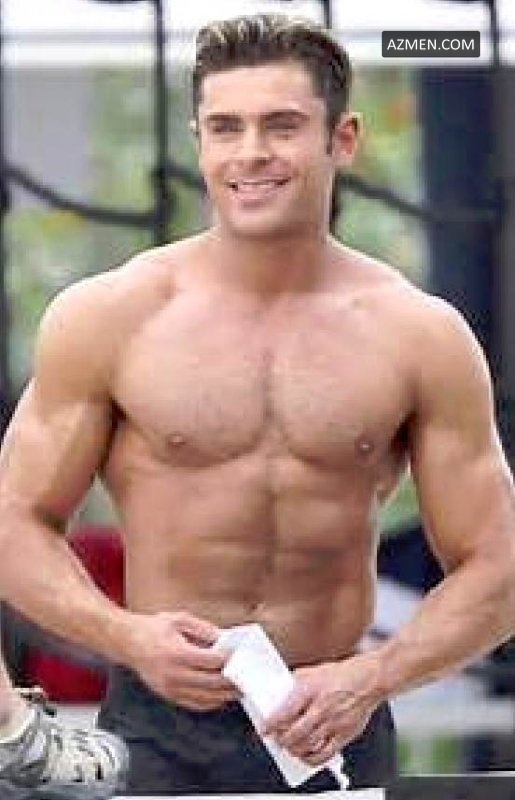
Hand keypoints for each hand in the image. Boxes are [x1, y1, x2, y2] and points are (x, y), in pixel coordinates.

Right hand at [126, 610, 238, 710]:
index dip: (228, 658)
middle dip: (230, 681)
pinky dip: (209, 702)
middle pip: (211, 682)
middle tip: (246, 678)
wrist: (127, 642)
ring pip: (204, 698)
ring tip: (237, 690)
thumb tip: (222, 638)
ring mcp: (170, 687)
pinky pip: (193, 704)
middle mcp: (173, 674)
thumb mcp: (178, 619)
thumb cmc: (152, 628)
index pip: (211, 660)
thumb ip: (202, 628)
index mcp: (177, 653)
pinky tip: (219, 697)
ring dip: (223, 695)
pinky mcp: (168, 695)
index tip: (239, 656)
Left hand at [261, 654, 382, 764]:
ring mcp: (334, 723)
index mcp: (310, 689)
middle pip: (295, 733)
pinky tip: (306, 755)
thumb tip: (280, 694)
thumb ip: (294, 684)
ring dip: (294, 749)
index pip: (285, 712)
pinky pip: (325, 754)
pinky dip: (312, 758)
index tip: (264, 729)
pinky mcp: (345, 734)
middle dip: (281, 739)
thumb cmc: (342, 674)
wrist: (369, 679)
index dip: (271, 724)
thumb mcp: (312, 672)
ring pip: (308, 746)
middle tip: (276, 738)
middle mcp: (321, 707)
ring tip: (289, 746)